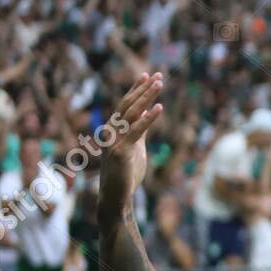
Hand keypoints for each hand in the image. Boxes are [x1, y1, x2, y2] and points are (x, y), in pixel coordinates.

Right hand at [99, 72, 162, 214]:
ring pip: (131, 113)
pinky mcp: (120, 152)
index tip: (148, 75)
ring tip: (159, 84)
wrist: (116, 196)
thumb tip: (146, 113)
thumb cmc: (126, 172)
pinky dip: (148, 118)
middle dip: (143, 89)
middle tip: (158, 75)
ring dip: (146, 97)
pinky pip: (137, 131)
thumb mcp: (135, 146)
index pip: (125, 104)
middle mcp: (111, 131)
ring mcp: (114, 141)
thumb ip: (139, 130)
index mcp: (114, 129)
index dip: (136, 89)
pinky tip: (159, 107)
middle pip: (128, 104)